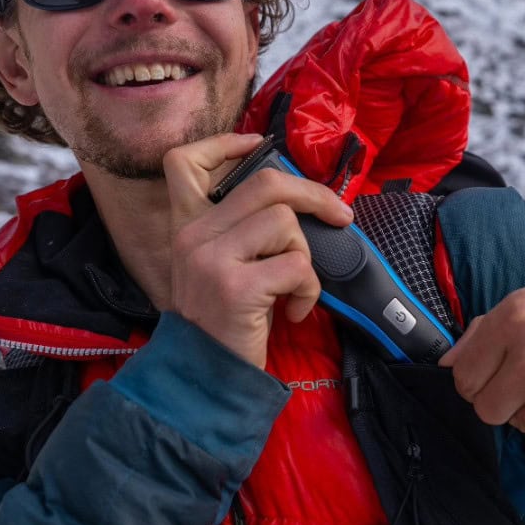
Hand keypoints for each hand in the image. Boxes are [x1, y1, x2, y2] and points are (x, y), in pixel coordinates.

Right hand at [163, 134, 353, 368]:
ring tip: (293, 286)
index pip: (184, 162)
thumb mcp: (214, 268)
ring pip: (285, 223)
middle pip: (264, 183)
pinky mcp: (237, 287)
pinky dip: (309, 290)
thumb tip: (296, 201)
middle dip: (313, 195)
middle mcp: (194, 235)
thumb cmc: (221, 324)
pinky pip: (298, 266)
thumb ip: (238, 231)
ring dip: (305, 255)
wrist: (203, 379)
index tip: (259, 146)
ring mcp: (213, 259)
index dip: (225, 145)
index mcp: (185, 226)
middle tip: (340, 216)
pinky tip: (294, 310)